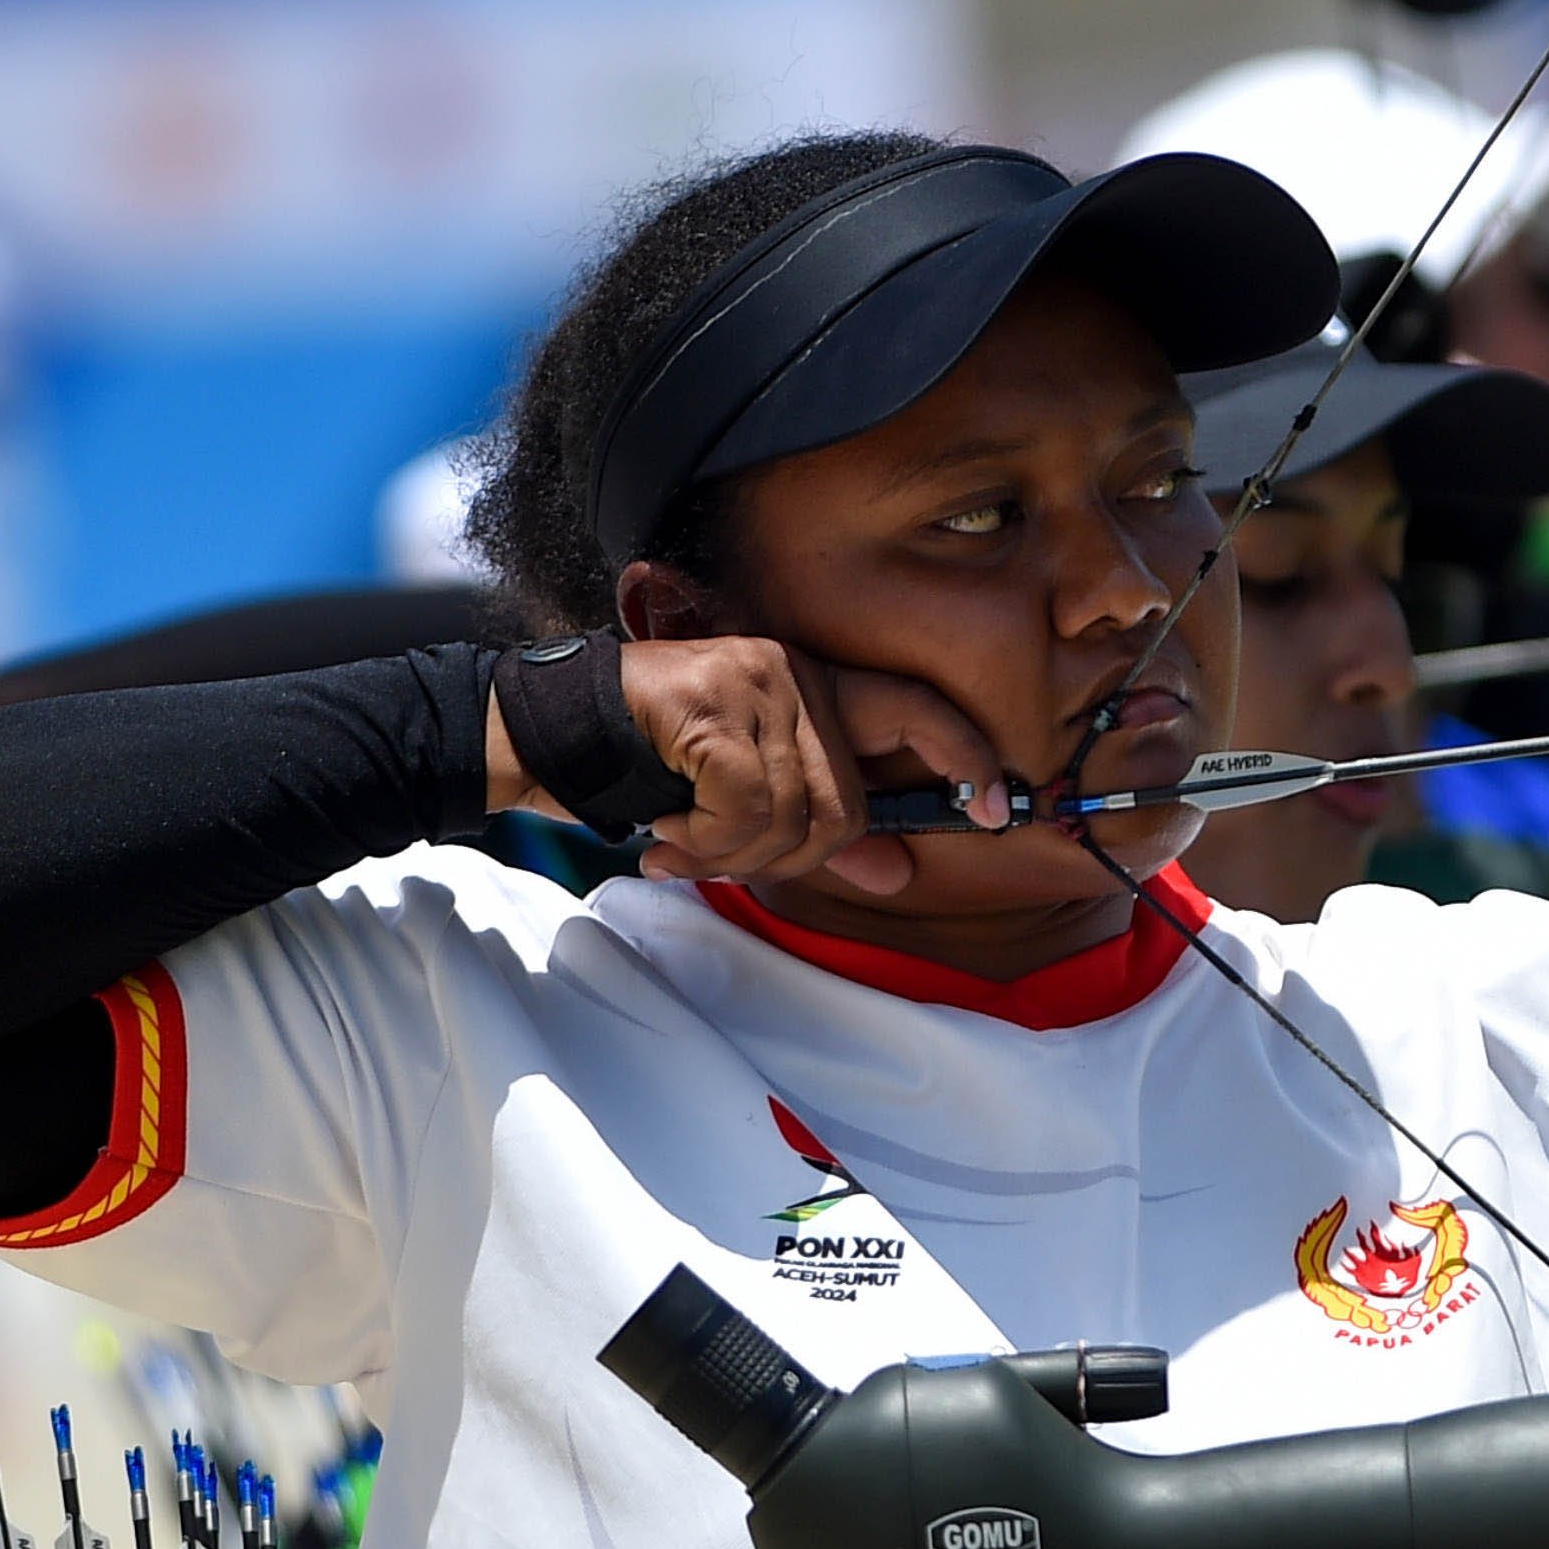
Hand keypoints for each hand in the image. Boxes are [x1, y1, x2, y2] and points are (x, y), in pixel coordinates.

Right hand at [483, 635, 1011, 899]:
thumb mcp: (751, 800)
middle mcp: (795, 673)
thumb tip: (896, 874)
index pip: (918, 710)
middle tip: (722, 862)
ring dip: (735, 857)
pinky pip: (746, 806)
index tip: (994, 807)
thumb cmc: (658, 765)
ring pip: (797, 815)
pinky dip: (707, 844)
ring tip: (686, 849)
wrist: (554, 732)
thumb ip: (826, 833)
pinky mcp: (712, 705)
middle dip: (789, 858)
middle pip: (847, 803)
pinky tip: (668, 838)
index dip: (965, 758)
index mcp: (817, 687)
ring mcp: (755, 682)